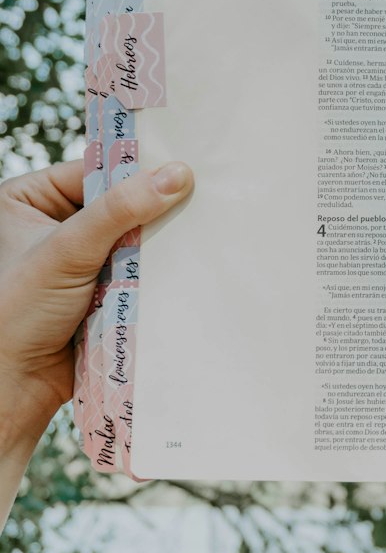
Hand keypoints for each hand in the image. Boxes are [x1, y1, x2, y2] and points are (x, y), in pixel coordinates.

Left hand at [0, 160, 193, 449]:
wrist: (13, 387)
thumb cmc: (15, 313)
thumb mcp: (66, 250)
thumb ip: (119, 211)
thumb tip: (177, 174)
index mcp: (25, 200)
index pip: (91, 171)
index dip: (133, 170)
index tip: (181, 165)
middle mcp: (49, 224)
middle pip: (114, 203)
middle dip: (150, 208)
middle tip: (199, 195)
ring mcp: (76, 259)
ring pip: (128, 237)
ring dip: (156, 242)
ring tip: (198, 228)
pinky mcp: (97, 289)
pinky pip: (134, 268)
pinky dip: (154, 269)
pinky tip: (184, 261)